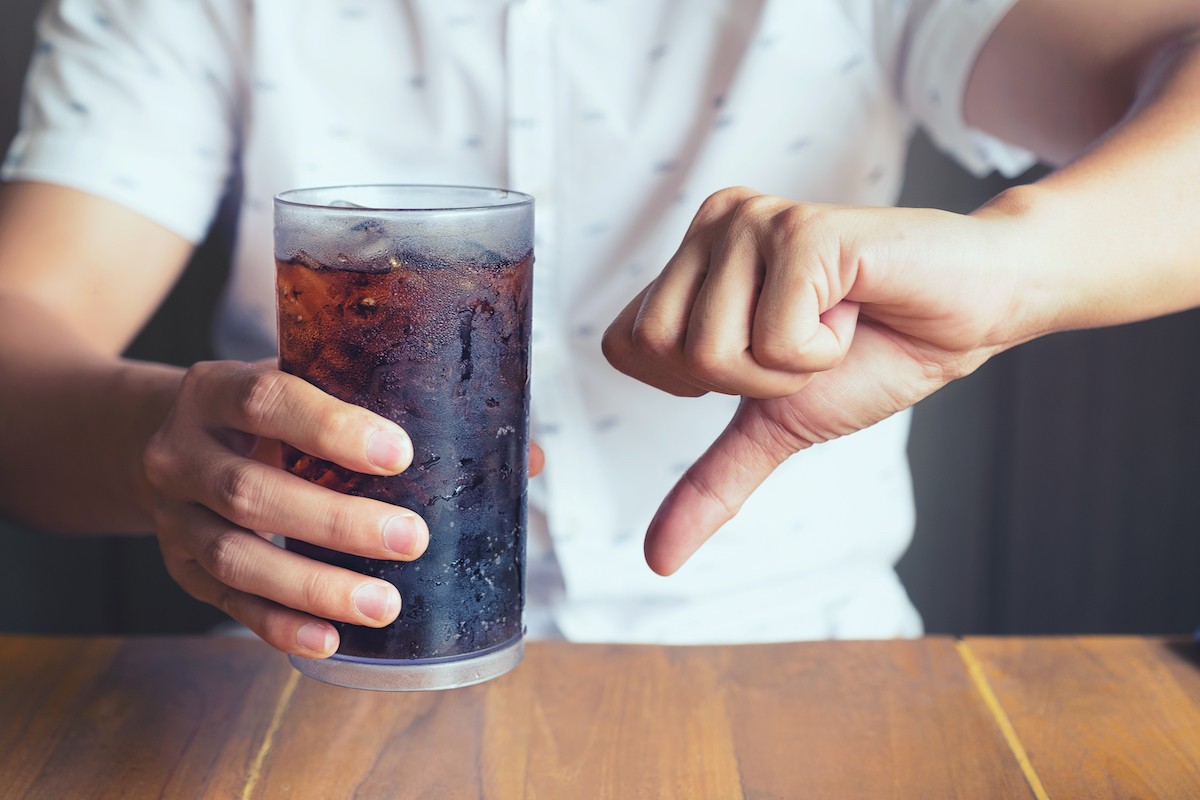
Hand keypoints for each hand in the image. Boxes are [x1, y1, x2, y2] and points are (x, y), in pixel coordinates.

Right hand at [142, 360, 430, 657]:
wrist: (176, 442)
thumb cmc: (267, 414)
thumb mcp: (296, 384)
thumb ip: (359, 395)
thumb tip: (487, 436)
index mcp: (214, 390)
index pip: (265, 401)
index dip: (331, 428)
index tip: (399, 455)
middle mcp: (182, 454)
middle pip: (249, 492)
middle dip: (336, 522)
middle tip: (411, 539)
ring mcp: (174, 516)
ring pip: (235, 558)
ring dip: (313, 586)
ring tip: (382, 604)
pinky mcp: (182, 567)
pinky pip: (228, 603)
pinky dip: (279, 625)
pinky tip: (329, 638)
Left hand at [603, 187, 1025, 575]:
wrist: (968, 319)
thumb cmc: (874, 356)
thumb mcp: (776, 424)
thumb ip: (712, 481)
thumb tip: (657, 560)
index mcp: (691, 258)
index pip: (625, 346)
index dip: (694, 378)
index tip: (764, 351)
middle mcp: (713, 223)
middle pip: (661, 350)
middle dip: (745, 376)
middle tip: (804, 342)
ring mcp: (753, 221)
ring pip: (711, 350)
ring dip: (788, 367)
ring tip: (833, 324)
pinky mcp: (801, 231)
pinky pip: (775, 341)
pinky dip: (825, 351)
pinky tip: (855, 309)